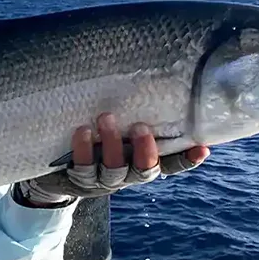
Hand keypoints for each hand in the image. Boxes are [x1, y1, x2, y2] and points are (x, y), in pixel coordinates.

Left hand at [17, 112, 208, 204]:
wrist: (56, 172)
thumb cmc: (93, 141)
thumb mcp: (115, 130)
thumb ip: (133, 114)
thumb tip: (153, 78)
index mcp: (139, 163)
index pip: (170, 164)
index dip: (186, 160)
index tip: (202, 148)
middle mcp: (126, 175)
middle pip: (144, 171)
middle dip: (145, 151)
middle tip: (141, 127)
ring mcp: (102, 180)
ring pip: (113, 168)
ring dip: (111, 144)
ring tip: (106, 117)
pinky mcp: (79, 180)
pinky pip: (82, 167)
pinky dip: (83, 149)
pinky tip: (82, 131)